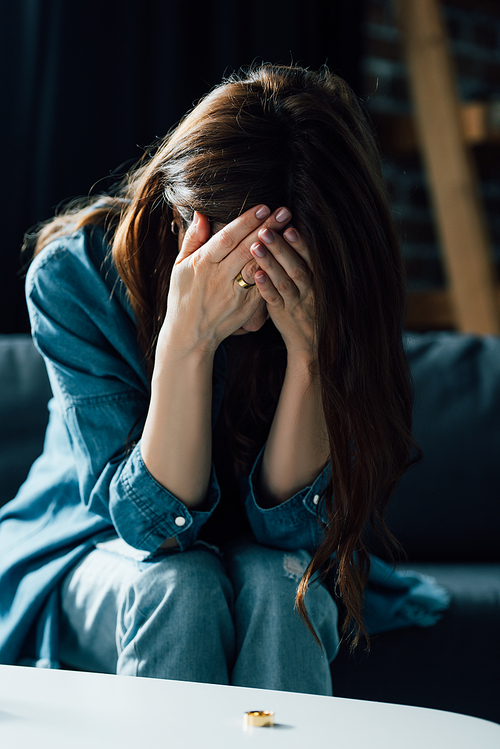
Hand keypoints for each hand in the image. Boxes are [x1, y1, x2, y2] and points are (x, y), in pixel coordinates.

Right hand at [160, 205, 291, 353]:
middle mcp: (218, 278)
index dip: (246, 222)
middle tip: (284, 212)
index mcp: (202, 264)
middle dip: (266, 228)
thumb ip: (193, 240)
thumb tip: (201, 214)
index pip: (227, 238)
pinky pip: (262, 286)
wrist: (190, 335)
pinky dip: (273, 271)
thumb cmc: (183, 297)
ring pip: (257, 266)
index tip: (263, 207)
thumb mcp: (180, 267)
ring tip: (289, 230)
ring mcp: (233, 294)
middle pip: (246, 248)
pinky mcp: (245, 307)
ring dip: (274, 248)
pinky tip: (285, 258)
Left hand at [249, 226, 315, 358]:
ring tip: (255, 247)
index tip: (287, 226)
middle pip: (295, 266)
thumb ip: (301, 260)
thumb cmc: (308, 302)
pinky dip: (266, 288)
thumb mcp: (311, 281)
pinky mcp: (282, 313)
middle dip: (280, 248)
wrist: (311, 339)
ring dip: (270, 264)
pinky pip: (274, 300)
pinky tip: (256, 275)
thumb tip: (286, 230)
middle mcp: (308, 288)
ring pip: (284, 281)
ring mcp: (295, 301)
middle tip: (265, 230)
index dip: (299, 242)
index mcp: (316, 277)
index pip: (308, 256)